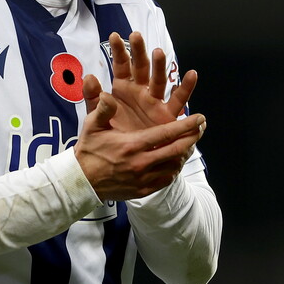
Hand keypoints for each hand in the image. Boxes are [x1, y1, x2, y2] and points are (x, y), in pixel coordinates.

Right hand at [74, 90, 205, 200]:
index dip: (186, 125)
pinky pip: (166, 179)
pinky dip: (174, 169)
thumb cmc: (88, 150)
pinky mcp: (143, 190)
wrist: (81, 182)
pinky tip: (176, 160)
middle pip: (176, 150)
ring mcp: (144, 179)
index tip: (200, 118)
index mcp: (132, 145)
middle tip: (202, 127)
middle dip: (192, 137)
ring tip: (191, 142)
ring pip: (174, 165)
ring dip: (185, 153)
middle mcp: (141, 163)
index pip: (166, 134)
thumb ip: (102, 109)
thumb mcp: (92, 126)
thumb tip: (107, 94)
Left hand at [83, 31, 197, 131]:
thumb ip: (93, 98)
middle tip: (136, 36)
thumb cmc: (112, 135)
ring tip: (159, 52)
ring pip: (159, 79)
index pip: (121, 66)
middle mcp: (140, 91)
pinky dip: (186, 87)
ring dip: (160, 66)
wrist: (125, 159)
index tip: (114, 36)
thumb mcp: (97, 117)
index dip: (118, 51)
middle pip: (141, 67)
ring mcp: (155, 101)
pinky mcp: (167, 114)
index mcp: (123, 89)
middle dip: (139, 52)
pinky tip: (191, 74)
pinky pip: (178, 99)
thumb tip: (89, 77)